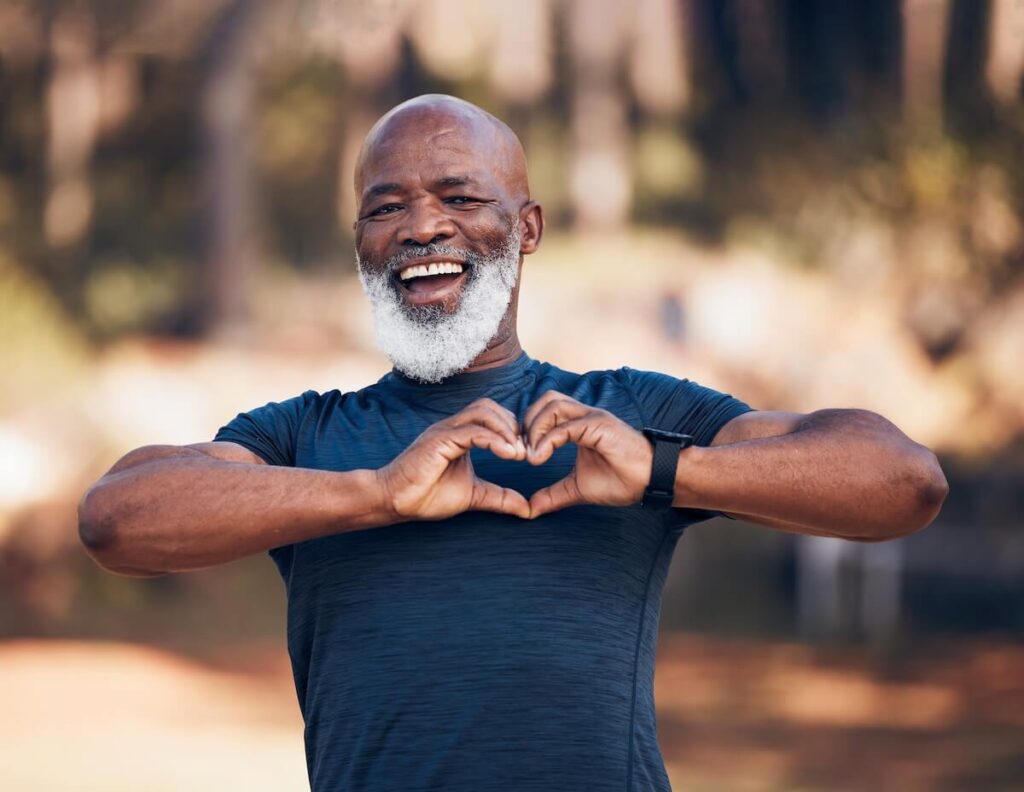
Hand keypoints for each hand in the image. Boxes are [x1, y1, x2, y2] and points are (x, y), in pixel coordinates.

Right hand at [376, 398, 530, 520]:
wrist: (394, 502)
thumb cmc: (427, 495)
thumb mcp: (474, 495)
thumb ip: (499, 497)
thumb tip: (527, 509)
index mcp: (460, 434)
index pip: (493, 416)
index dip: (514, 430)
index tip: (529, 453)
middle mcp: (453, 426)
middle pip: (490, 407)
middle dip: (514, 426)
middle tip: (527, 451)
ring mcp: (445, 430)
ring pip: (483, 412)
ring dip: (506, 430)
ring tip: (519, 453)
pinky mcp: (439, 439)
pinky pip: (472, 431)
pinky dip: (494, 439)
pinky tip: (508, 455)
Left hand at [523, 391, 653, 517]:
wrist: (652, 481)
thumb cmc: (622, 480)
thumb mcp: (577, 488)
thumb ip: (553, 494)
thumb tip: (530, 509)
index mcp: (578, 425)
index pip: (545, 411)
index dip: (528, 428)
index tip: (521, 455)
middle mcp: (584, 415)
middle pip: (545, 400)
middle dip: (527, 423)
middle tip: (522, 451)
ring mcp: (592, 417)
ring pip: (553, 405)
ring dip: (535, 429)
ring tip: (532, 456)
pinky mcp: (599, 425)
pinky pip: (566, 426)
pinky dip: (547, 440)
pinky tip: (540, 458)